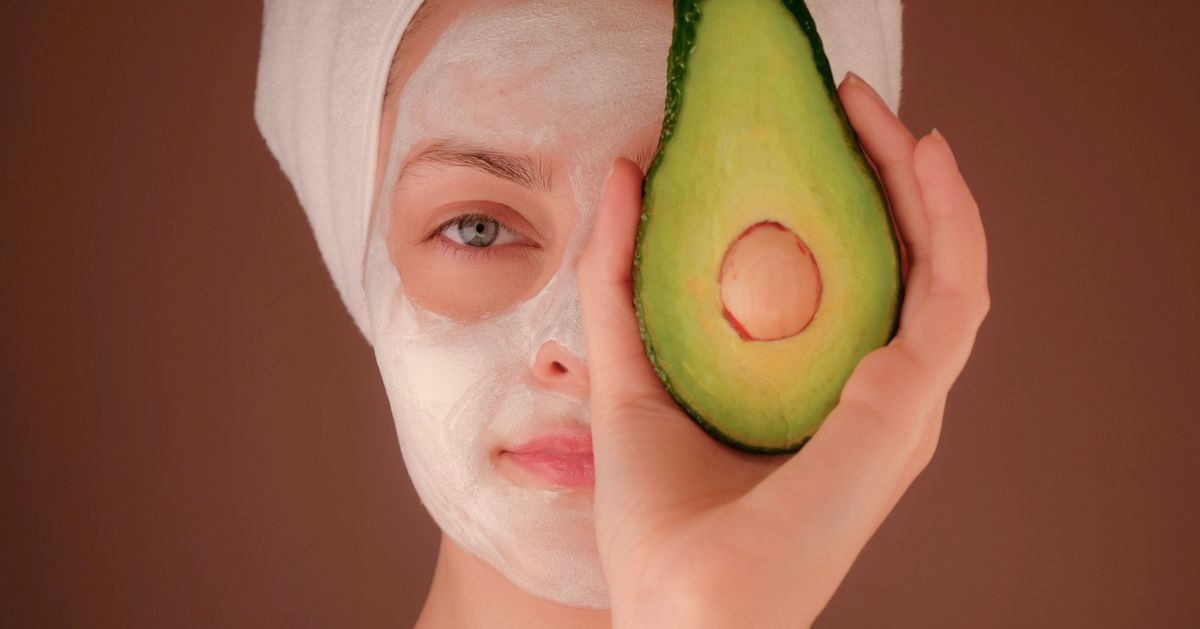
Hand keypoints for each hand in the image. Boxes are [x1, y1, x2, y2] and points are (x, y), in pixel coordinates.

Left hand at [577, 72, 989, 627]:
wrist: (681, 613)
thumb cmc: (661, 524)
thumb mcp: (627, 373)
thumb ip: (619, 279)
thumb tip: (622, 172)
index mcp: (830, 400)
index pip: (862, 279)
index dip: (851, 198)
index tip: (814, 131)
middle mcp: (880, 401)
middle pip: (909, 264)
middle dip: (888, 172)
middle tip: (848, 103)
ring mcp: (903, 407)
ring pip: (946, 265)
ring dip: (924, 179)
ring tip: (876, 111)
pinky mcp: (906, 410)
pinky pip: (953, 294)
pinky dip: (950, 219)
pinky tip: (920, 158)